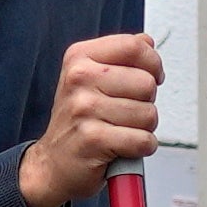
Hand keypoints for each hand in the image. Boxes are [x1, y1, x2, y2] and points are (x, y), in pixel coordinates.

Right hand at [15, 33, 167, 206]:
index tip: (149, 78)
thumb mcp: (90, 79)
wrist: (53, 163)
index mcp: (80, 57)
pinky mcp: (93, 139)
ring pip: (148, 114)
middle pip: (147, 83)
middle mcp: (79, 78)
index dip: (153, 64)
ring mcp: (84, 108)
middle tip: (125, 113)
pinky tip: (123, 147)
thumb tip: (147, 42)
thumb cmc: (78, 122)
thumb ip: (121, 57)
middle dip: (147, 103)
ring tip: (120, 131)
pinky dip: (141, 148)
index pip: (135, 46)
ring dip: (143, 128)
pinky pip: (142, 140)